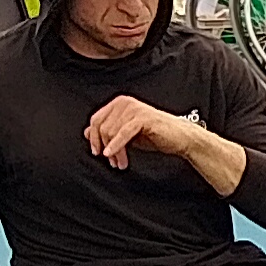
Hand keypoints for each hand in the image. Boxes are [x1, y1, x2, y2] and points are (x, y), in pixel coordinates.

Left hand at [83, 92, 201, 167]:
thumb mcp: (125, 134)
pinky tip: (113, 155)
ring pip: (111, 131)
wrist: (178, 137)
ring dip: (114, 151)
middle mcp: (124, 103)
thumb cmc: (154, 134)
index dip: (94, 138)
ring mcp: (134, 108)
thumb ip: (107, 131)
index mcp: (119, 104)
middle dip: (103, 146)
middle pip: (101, 126)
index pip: (96, 120)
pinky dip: (116, 145)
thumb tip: (86, 132)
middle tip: (111, 161)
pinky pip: (123, 133)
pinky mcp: (142, 118)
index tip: (96, 152)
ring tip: (120, 162)